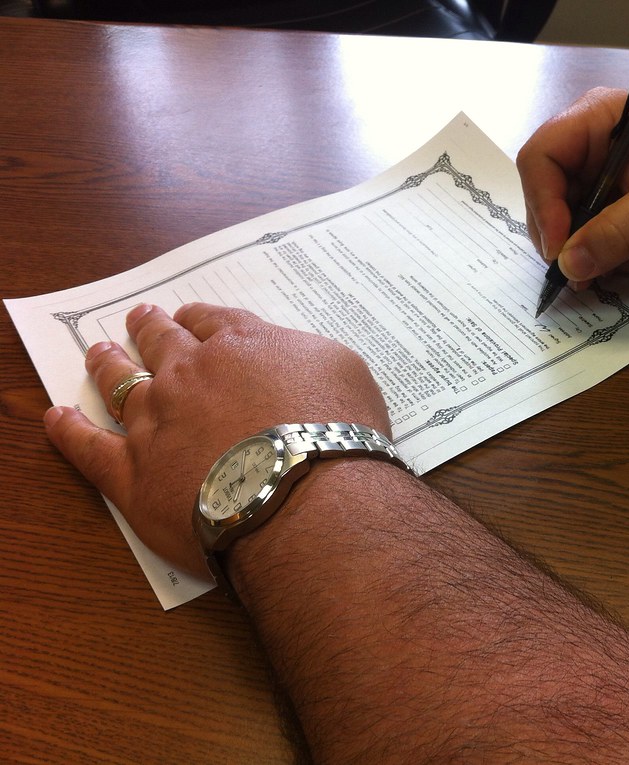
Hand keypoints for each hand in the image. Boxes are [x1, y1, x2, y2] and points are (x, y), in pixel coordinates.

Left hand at [43, 302, 389, 575]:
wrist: (304, 498)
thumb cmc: (336, 431)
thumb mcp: (345, 369)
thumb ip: (306, 354)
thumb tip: (291, 358)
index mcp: (240, 345)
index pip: (212, 321)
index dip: (199, 319)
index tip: (190, 318)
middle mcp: (189, 375)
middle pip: (161, 343)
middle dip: (150, 328)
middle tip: (139, 318)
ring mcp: (155, 423)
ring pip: (121, 386)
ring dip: (108, 366)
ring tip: (99, 354)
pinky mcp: (133, 475)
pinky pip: (89, 449)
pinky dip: (68, 433)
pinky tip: (55, 420)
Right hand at [516, 87, 628, 286]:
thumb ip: (618, 232)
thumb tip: (569, 266)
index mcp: (599, 118)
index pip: (541, 156)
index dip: (542, 203)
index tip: (559, 248)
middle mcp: (591, 141)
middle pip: (544, 189)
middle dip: (557, 234)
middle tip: (574, 273)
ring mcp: (600, 171)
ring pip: (561, 215)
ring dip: (577, 250)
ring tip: (600, 275)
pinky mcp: (612, 198)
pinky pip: (585, 229)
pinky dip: (595, 253)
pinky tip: (622, 265)